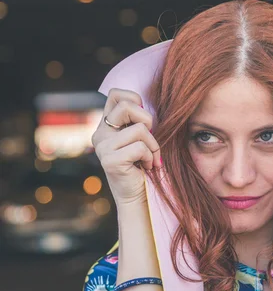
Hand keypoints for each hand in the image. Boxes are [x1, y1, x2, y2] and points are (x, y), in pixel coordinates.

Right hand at [91, 88, 162, 205]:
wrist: (137, 196)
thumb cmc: (143, 165)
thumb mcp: (140, 138)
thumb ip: (138, 121)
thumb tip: (145, 105)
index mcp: (107, 125)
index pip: (116, 94)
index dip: (135, 99)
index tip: (144, 120)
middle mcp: (100, 133)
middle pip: (127, 106)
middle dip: (148, 120)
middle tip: (150, 138)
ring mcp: (103, 147)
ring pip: (140, 129)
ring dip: (153, 145)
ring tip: (149, 158)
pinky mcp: (110, 160)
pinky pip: (140, 147)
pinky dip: (151, 157)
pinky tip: (146, 167)